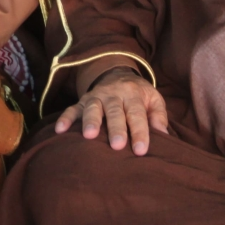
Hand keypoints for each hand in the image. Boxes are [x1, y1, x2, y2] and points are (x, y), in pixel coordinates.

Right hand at [53, 66, 167, 154]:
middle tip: (117, 145)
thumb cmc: (138, 94)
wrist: (116, 73)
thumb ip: (158, 115)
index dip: (139, 132)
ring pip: (93, 108)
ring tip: (89, 136)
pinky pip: (72, 109)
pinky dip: (65, 118)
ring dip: (90, 121)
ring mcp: (96, 97)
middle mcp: (113, 94)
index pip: (137, 114)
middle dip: (115, 128)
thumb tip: (164, 135)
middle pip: (115, 111)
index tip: (141, 150)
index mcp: (133, 94)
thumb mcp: (154, 98)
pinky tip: (60, 130)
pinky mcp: (82, 101)